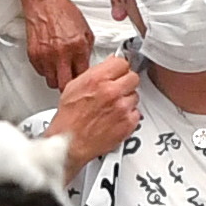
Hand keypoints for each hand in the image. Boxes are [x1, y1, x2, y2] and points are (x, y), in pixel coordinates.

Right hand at [16, 0, 94, 90]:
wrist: (45, 2)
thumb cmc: (64, 13)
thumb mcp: (85, 31)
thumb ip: (87, 51)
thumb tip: (90, 66)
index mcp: (78, 47)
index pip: (84, 76)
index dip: (85, 81)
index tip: (85, 81)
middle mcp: (61, 53)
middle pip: (66, 85)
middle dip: (71, 86)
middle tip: (72, 83)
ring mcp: (46, 56)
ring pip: (52, 81)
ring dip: (57, 78)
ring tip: (61, 71)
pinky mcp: (34, 56)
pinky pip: (41, 72)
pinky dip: (46, 70)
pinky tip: (51, 62)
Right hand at [52, 54, 142, 172]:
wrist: (69, 142)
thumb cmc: (69, 118)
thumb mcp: (75, 86)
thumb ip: (94, 73)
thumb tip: (107, 64)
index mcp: (98, 79)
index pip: (122, 63)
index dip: (119, 68)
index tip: (118, 71)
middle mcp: (112, 92)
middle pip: (133, 78)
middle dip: (126, 82)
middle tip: (118, 88)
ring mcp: (122, 108)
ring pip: (135, 96)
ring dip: (127, 99)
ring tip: (113, 106)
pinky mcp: (128, 123)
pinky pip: (136, 113)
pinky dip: (128, 115)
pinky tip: (116, 117)